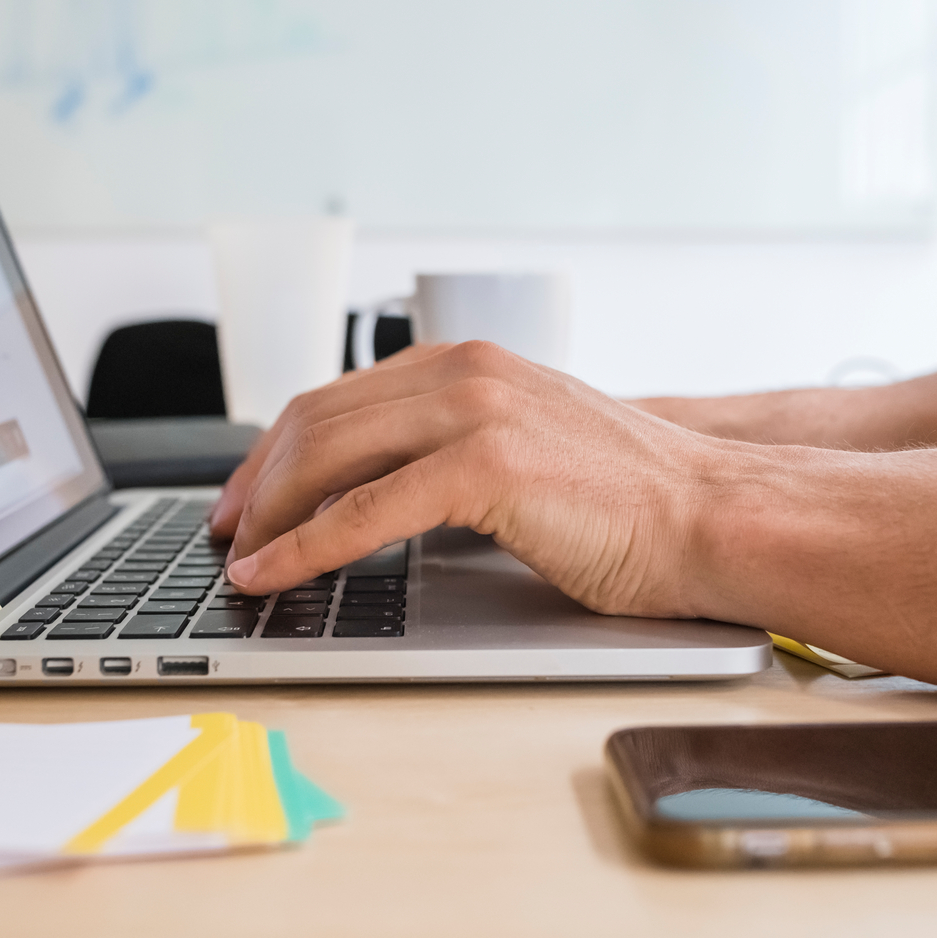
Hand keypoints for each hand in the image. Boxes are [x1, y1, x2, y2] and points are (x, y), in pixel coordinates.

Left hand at [209, 341, 733, 618]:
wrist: (712, 516)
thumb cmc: (630, 503)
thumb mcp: (526, 450)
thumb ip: (454, 451)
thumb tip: (376, 494)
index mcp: (470, 364)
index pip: (339, 397)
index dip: (276, 450)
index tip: (246, 497)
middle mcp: (464, 372)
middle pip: (317, 419)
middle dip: (255, 480)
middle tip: (224, 532)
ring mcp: (474, 412)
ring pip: (328, 456)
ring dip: (268, 513)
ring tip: (239, 559)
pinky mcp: (485, 465)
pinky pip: (363, 511)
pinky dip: (303, 546)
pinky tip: (272, 573)